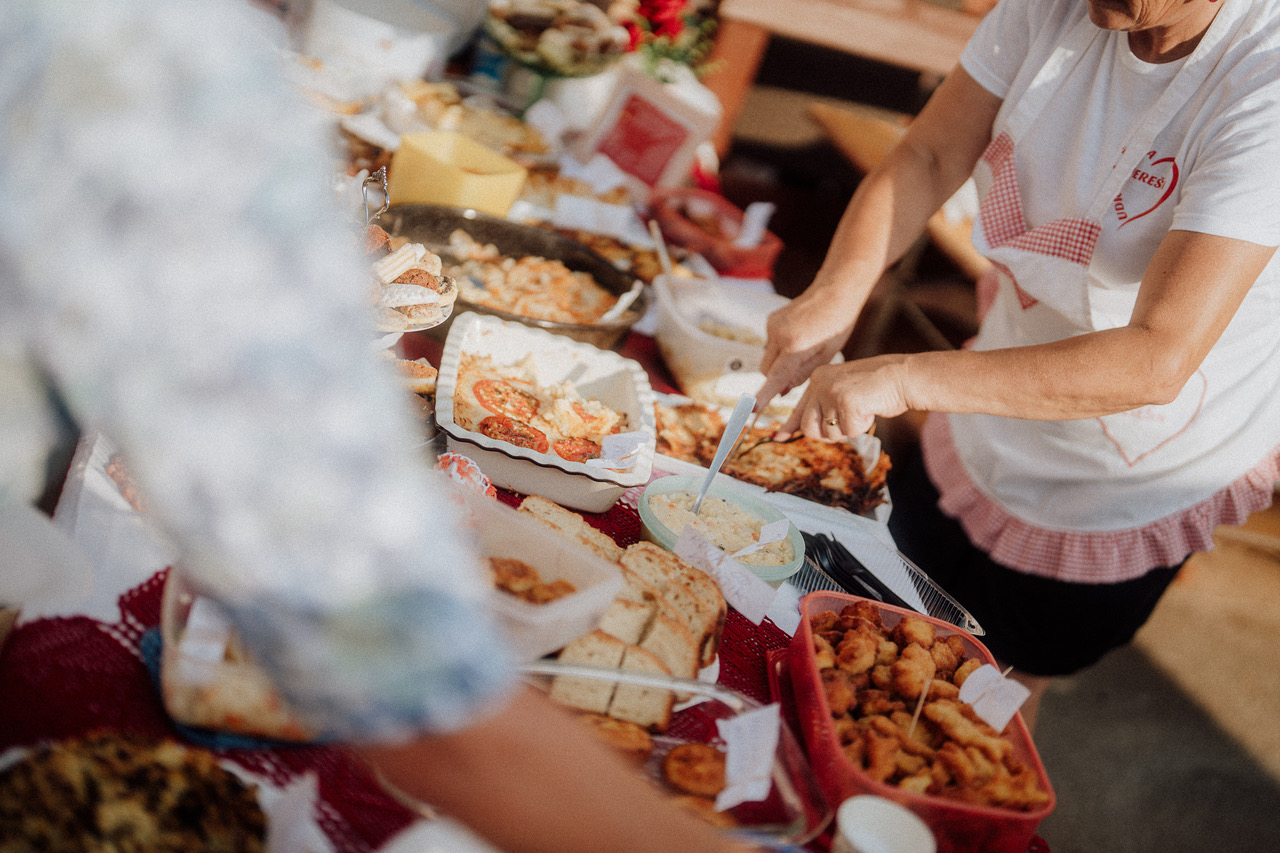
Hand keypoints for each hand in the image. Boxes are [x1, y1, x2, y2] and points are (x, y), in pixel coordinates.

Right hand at [755, 293, 856, 411]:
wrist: (833, 293)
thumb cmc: (836, 324)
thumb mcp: (826, 356)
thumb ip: (802, 375)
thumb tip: (782, 390)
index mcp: (796, 345)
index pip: (776, 377)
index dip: (764, 395)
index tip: (753, 408)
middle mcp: (779, 334)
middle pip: (766, 370)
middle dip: (776, 379)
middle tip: (795, 377)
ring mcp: (772, 325)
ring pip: (767, 358)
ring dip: (778, 363)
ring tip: (802, 352)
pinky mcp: (770, 320)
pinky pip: (769, 344)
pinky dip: (779, 349)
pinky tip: (797, 339)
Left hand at [776, 355, 909, 439]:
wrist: (905, 376)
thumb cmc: (879, 386)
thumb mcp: (844, 392)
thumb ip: (825, 406)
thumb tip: (806, 429)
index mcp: (818, 378)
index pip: (799, 408)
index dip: (790, 425)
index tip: (779, 436)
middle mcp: (820, 382)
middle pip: (809, 428)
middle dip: (829, 433)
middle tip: (849, 420)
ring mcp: (831, 391)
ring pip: (829, 434)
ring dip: (848, 429)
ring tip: (863, 409)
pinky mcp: (845, 401)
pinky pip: (849, 432)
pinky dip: (862, 426)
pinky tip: (870, 408)